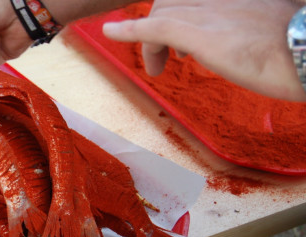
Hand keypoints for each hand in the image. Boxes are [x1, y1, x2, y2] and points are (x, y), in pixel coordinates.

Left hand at [102, 0, 305, 100]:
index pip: (192, 0)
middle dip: (161, 28)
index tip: (182, 45)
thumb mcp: (270, 33)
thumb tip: (235, 44)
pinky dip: (129, 30)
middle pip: (172, 3)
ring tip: (157, 68)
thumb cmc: (299, 50)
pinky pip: (154, 26)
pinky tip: (111, 33)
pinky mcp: (198, 32)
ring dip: (149, 40)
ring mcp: (208, 11)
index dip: (180, 15)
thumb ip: (246, 31)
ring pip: (162, 14)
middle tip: (166, 60)